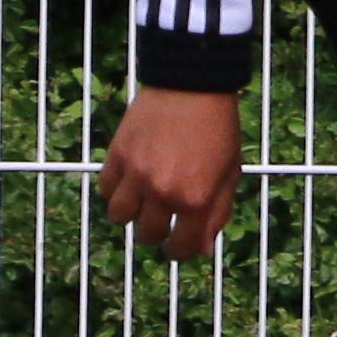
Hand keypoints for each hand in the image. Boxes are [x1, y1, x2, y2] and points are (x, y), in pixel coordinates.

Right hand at [93, 86, 245, 257]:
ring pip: (120, 217)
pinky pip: (105, 189)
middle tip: (162, 219)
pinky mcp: (117, 155)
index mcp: (196, 199)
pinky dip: (115, 191)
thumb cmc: (218, 128)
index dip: (180, 251)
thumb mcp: (230, 173)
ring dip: (132, 214)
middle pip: (148, 235)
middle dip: (157, 232)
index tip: (177, 246)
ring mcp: (137, 174)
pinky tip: (128, 181)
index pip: (181, 247)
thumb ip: (217, 213)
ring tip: (142, 201)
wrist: (192, 85)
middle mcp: (163, 192)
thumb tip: (202, 249)